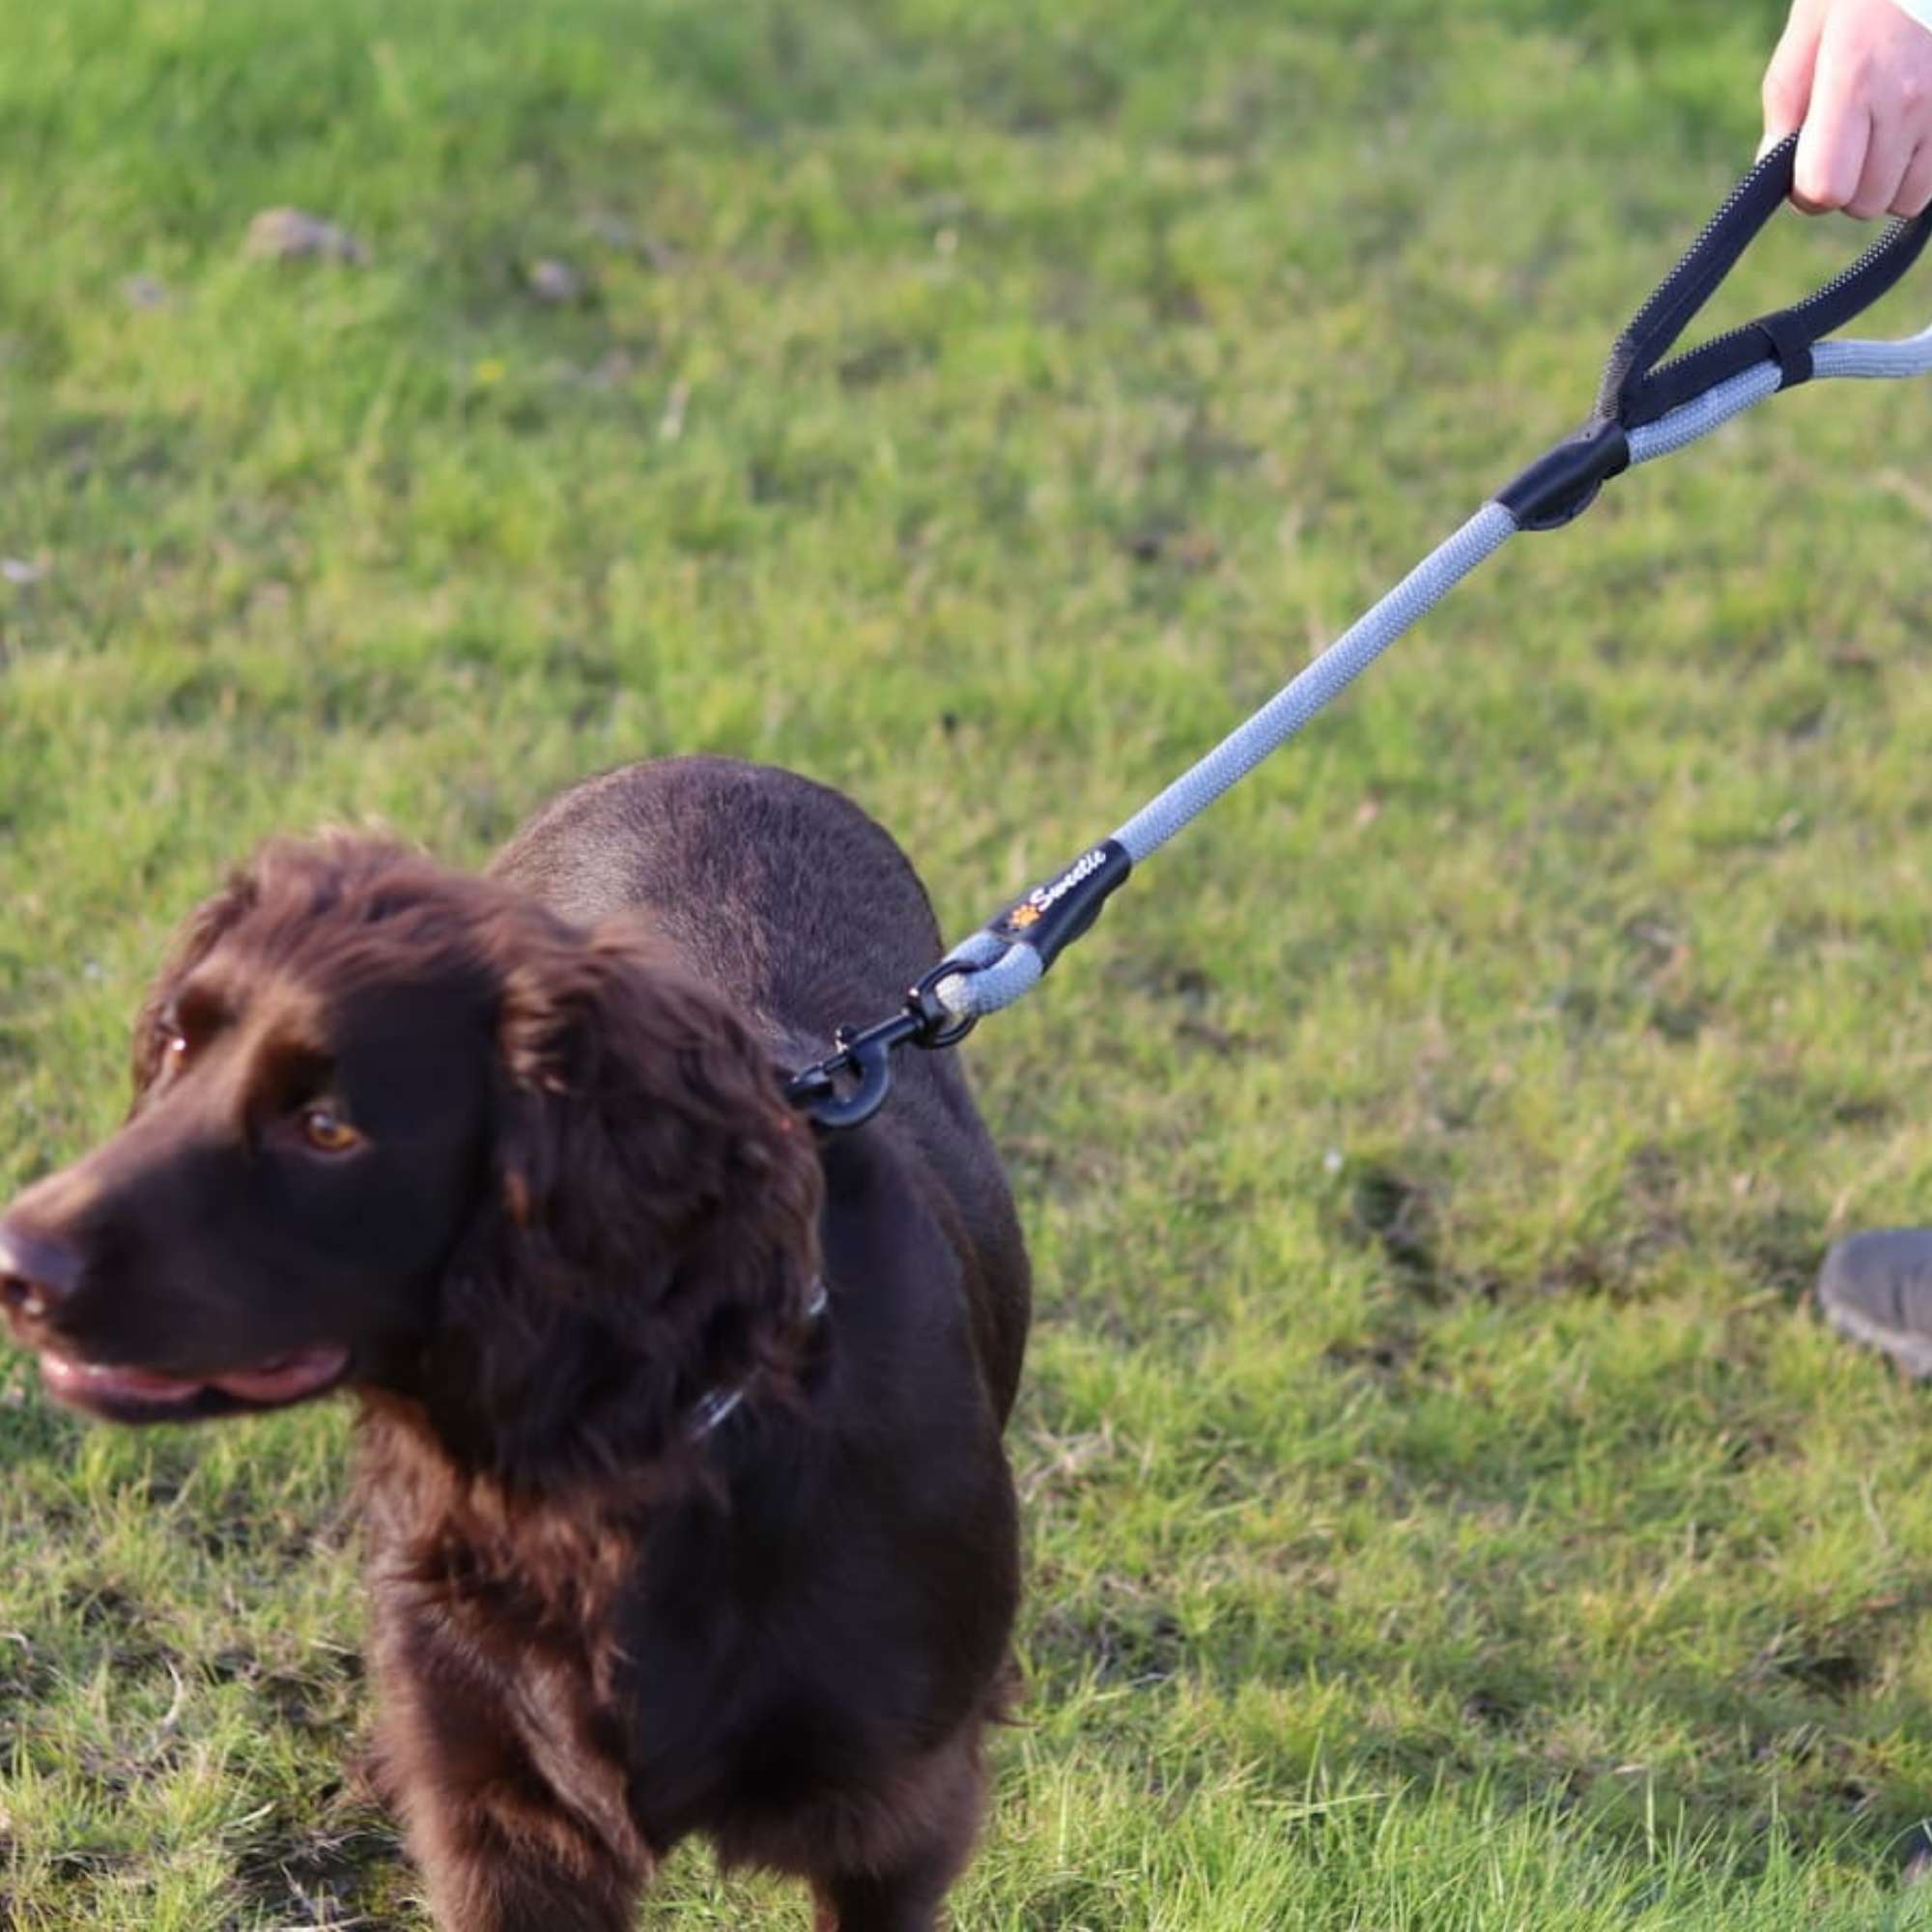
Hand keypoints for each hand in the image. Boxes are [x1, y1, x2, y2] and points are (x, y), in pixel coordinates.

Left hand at [1762, 0, 1931, 215]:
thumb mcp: (1813, 23)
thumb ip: (1788, 101)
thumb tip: (1774, 169)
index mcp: (1854, 79)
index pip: (1825, 188)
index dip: (1807, 190)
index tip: (1805, 166)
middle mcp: (1907, 99)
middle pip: (1865, 203)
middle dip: (1848, 185)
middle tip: (1849, 140)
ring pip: (1907, 200)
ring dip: (1889, 182)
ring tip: (1884, 133)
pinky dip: (1921, 169)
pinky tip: (1912, 131)